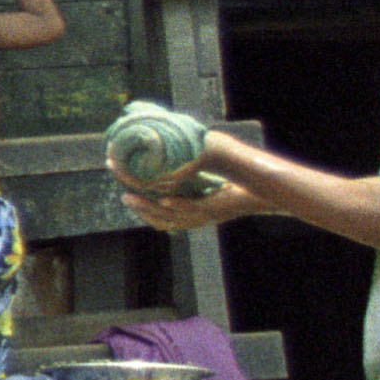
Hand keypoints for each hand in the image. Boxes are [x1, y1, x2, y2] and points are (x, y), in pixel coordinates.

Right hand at [119, 174, 245, 234]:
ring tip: (132, 197)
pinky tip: (164, 198)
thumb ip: (188, 180)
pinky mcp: (213, 209)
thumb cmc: (232, 188)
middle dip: (139, 208)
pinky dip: (176, 205)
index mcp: (189, 217)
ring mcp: (202, 216)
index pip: (159, 219)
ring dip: (149, 207)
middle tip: (122, 196)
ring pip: (170, 216)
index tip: (126, 196)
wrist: (257, 195)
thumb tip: (171, 159)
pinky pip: (190, 208)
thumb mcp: (205, 185)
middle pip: (159, 220)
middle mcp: (193, 220)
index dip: (141, 210)